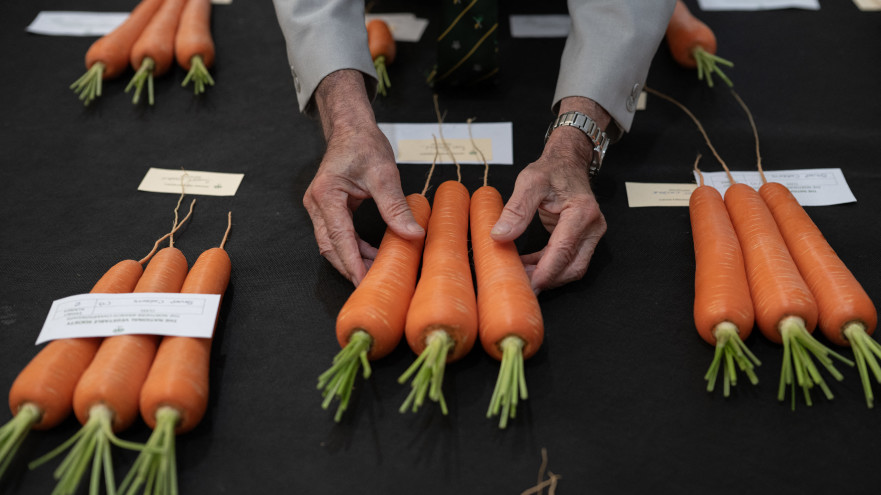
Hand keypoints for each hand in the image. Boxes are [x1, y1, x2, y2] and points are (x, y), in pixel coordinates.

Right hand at [304, 70, 424, 285]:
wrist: (351, 127)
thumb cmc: (363, 144)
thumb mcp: (384, 174)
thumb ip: (395, 207)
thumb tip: (413, 234)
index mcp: (326, 195)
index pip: (339, 238)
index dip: (352, 264)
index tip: (363, 283)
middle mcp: (316, 203)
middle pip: (330, 247)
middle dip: (351, 267)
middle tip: (373, 284)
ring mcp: (318, 207)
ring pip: (332, 243)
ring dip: (353, 259)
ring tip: (378, 270)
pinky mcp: (327, 208)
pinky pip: (337, 235)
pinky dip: (353, 247)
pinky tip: (372, 254)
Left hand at [490, 98, 609, 293]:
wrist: (567, 163)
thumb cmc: (550, 170)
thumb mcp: (529, 182)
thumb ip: (516, 209)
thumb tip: (500, 236)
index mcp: (581, 211)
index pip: (564, 249)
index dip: (546, 271)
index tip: (528, 284)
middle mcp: (593, 226)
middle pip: (573, 266)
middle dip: (547, 279)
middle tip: (521, 286)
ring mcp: (592, 234)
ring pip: (573, 267)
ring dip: (548, 276)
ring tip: (521, 276)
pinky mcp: (584, 239)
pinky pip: (568, 260)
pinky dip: (548, 267)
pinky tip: (527, 266)